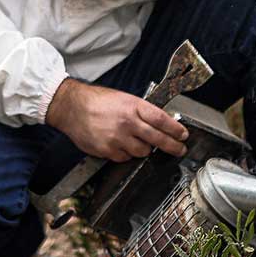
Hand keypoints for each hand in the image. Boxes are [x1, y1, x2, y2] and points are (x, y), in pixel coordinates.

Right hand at [46, 79, 187, 162]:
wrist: (72, 107)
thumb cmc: (97, 101)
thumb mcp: (124, 99)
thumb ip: (142, 111)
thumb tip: (161, 122)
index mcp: (133, 106)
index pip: (162, 120)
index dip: (176, 129)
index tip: (183, 135)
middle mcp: (127, 123)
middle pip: (157, 139)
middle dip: (173, 146)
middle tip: (180, 149)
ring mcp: (117, 138)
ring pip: (142, 151)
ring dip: (144, 148)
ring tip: (136, 140)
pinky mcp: (107, 150)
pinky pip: (125, 158)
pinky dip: (126, 153)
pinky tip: (120, 144)